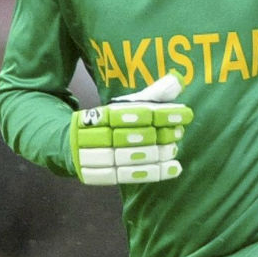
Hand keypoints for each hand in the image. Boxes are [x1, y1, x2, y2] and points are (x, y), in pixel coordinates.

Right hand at [70, 71, 192, 184]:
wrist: (71, 145)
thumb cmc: (108, 123)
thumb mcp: (126, 106)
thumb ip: (152, 94)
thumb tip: (177, 80)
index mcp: (104, 113)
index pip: (139, 112)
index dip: (164, 113)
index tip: (186, 113)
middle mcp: (98, 134)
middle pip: (135, 135)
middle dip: (161, 134)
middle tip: (179, 133)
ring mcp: (95, 156)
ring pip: (132, 156)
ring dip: (158, 154)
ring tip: (174, 150)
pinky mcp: (97, 175)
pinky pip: (127, 176)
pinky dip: (153, 173)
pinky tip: (173, 169)